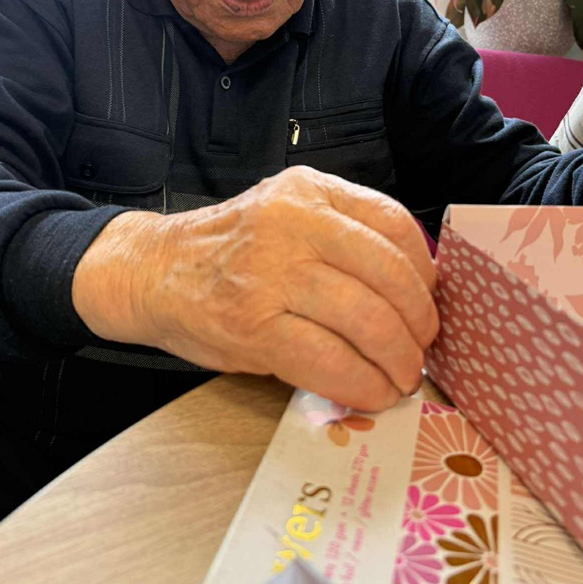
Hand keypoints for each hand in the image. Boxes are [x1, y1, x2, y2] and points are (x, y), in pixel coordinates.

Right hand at [72, 166, 438, 409]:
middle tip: (422, 349)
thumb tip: (415, 290)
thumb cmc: (230, 250)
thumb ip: (342, 236)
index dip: (425, 271)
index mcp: (309, 190)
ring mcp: (271, 274)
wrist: (152, 271)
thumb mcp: (286, 214)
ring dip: (398, 360)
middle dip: (420, 324)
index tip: (430, 300)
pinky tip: (371, 392)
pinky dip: (363, 384)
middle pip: (389, 276)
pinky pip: (330, 361)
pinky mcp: (253, 327)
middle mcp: (294, 223)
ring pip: (368, 320)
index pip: (394, 223)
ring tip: (402, 377)